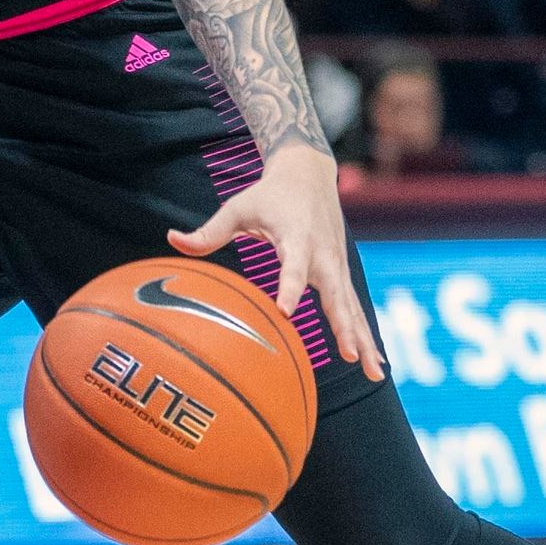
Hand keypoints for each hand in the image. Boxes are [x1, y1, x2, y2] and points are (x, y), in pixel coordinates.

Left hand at [168, 143, 385, 378]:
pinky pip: (354, 307)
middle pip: (335, 294)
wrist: (309, 172)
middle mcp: (322, 254)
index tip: (286, 312)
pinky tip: (374, 363)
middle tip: (348, 355)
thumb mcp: (237, 208)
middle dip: (342, 325)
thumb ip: (208, 231)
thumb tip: (171, 240)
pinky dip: (365, 333)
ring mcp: (336, 265)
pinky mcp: (340, 273)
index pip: (294, 267)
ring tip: (373, 372)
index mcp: (297, 237)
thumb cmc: (268, 193)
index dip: (290, 288)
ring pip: (351, 306)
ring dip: (363, 339)